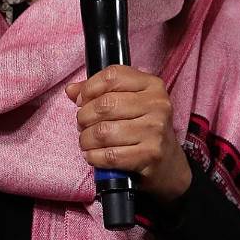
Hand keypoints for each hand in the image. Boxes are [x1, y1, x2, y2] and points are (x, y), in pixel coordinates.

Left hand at [65, 64, 192, 204]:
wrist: (168, 163)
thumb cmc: (143, 128)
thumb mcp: (128, 102)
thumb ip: (99, 92)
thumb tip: (71, 90)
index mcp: (152, 85)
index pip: (112, 76)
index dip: (89, 88)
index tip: (82, 101)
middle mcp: (157, 105)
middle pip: (105, 104)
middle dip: (84, 117)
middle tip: (83, 124)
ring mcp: (156, 130)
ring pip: (103, 131)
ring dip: (86, 139)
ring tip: (87, 141)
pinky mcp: (151, 155)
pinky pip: (110, 155)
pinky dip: (94, 157)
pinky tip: (93, 155)